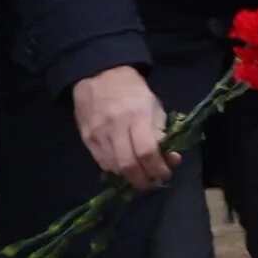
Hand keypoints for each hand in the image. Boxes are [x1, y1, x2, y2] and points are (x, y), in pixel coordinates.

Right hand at [72, 66, 176, 187]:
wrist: (99, 75)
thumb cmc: (134, 92)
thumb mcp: (154, 107)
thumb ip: (162, 134)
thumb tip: (171, 159)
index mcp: (137, 116)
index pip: (147, 152)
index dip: (157, 169)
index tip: (165, 174)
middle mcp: (115, 126)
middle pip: (128, 164)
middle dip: (143, 180)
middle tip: (152, 182)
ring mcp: (98, 133)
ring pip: (114, 167)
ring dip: (129, 177)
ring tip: (140, 176)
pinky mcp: (86, 137)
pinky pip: (101, 162)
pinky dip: (115, 169)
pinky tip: (124, 168)